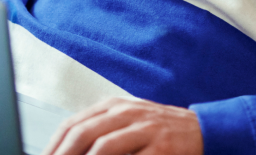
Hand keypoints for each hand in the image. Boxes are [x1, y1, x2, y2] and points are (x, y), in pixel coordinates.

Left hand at [41, 97, 203, 154]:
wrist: (201, 129)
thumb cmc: (157, 129)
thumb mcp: (126, 121)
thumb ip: (99, 131)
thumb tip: (67, 149)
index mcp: (113, 106)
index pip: (73, 124)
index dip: (54, 145)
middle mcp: (126, 113)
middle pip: (83, 133)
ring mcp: (144, 128)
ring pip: (104, 146)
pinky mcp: (161, 147)